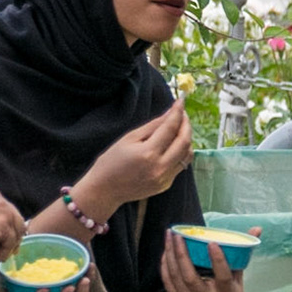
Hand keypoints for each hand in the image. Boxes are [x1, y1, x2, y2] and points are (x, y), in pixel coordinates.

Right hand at [0, 186, 24, 262]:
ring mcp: (2, 209)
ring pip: (15, 233)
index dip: (6, 228)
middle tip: (1, 253)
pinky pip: (10, 244)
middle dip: (11, 239)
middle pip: (16, 220)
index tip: (0, 242)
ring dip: (5, 249)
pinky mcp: (3, 224)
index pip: (6, 211)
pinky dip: (1, 255)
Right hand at [75, 99, 193, 208]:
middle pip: (184, 141)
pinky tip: (173, 145)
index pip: (170, 128)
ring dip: (186, 139)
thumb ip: (152, 126)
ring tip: (179, 129)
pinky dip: (180, 152)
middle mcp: (160, 167)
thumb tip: (170, 113)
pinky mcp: (165, 185)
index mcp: (148, 153)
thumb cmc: (111, 162)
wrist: (105, 191)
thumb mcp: (129, 138)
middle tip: (182, 114)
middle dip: (186, 124)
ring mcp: (164, 178)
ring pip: (187, 155)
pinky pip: (180, 165)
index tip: (180, 101)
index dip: (177, 112)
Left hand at [161, 227, 258, 291]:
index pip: (222, 276)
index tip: (211, 242)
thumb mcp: (239, 282)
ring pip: (176, 277)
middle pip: (190, 276)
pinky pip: (168, 283)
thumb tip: (256, 229)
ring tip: (169, 236)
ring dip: (170, 255)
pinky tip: (166, 252)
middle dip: (182, 253)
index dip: (217, 259)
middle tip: (178, 234)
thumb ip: (241, 255)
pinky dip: (165, 266)